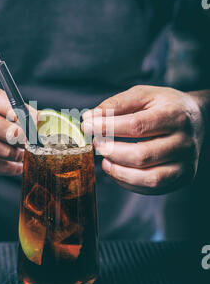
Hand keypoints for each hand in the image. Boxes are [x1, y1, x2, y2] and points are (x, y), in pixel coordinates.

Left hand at [82, 85, 205, 194]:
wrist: (196, 119)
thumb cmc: (165, 106)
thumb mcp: (143, 95)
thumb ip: (116, 104)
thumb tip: (90, 118)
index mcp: (175, 115)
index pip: (137, 125)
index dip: (108, 127)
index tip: (88, 126)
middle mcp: (184, 141)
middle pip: (142, 155)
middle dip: (112, 151)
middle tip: (97, 144)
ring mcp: (186, 163)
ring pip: (149, 177)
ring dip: (119, 172)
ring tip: (105, 161)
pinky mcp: (183, 178)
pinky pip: (152, 188)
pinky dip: (128, 183)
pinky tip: (117, 170)